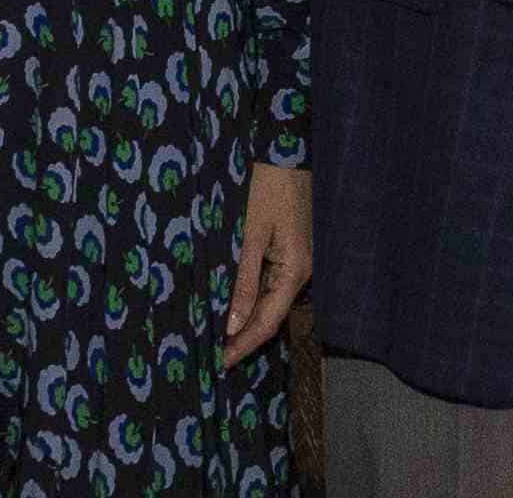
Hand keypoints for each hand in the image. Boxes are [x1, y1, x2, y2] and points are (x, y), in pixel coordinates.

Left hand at [222, 163, 311, 366]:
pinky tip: (229, 300)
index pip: (268, 323)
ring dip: (244, 317)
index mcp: (296, 270)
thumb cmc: (268, 186)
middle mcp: (301, 270)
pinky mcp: (289, 249)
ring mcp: (297, 260)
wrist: (285, 149)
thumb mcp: (248, 234)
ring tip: (214, 333)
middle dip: (242, 335)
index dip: (243, 345)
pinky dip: (249, 296)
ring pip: (269, 300)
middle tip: (211, 354)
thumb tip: (231, 325)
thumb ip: (242, 282)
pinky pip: (269, 282)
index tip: (219, 363)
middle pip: (270, 315)